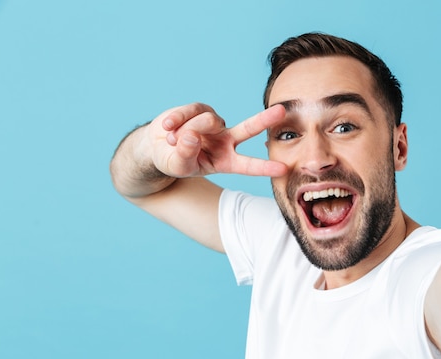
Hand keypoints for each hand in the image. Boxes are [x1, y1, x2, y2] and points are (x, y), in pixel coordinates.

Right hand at [146, 103, 287, 177]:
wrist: (156, 146)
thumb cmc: (173, 160)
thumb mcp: (178, 166)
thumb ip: (185, 155)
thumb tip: (192, 137)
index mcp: (226, 162)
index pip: (248, 165)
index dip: (265, 167)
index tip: (284, 168)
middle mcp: (225, 141)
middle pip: (248, 128)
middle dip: (264, 119)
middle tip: (282, 111)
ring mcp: (214, 124)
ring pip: (206, 121)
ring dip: (184, 132)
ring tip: (172, 141)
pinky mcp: (201, 109)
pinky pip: (189, 112)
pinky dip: (175, 121)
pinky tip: (167, 128)